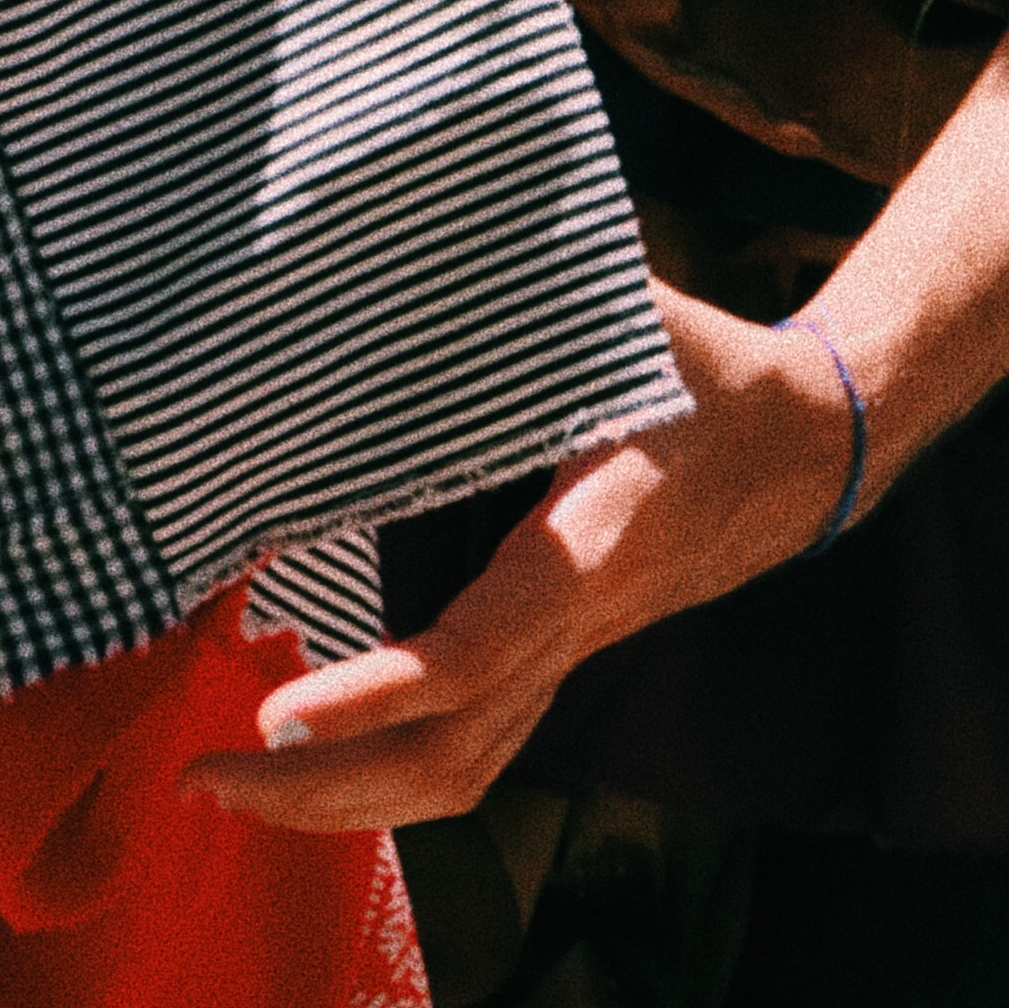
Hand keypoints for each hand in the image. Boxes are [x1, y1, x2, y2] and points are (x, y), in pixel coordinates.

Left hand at [187, 290, 852, 834]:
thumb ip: (540, 274)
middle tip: (199, 774)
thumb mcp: (637, 313)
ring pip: (457, 776)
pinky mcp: (559, 663)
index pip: (471, 652)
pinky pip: (472, 753)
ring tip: (223, 784)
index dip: (375, 693)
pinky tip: (302, 761)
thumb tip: (423, 205)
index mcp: (585, 548)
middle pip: (447, 756)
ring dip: (339, 802)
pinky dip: (381, 777)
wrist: (810, 451)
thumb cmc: (710, 373)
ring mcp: (567, 661)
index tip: (279, 711)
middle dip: (321, 787)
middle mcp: (573, 627)